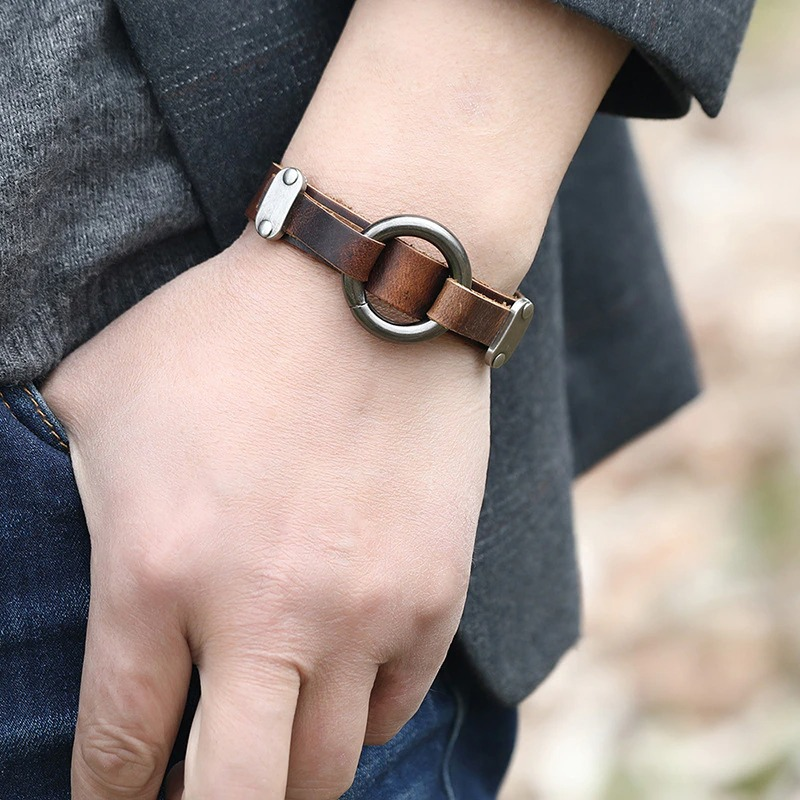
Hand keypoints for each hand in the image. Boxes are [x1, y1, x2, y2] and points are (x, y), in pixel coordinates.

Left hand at [42, 229, 489, 798]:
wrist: (372, 285)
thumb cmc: (227, 329)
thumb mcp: (103, 392)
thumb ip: (68, 491)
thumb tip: (73, 553)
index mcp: (157, 571)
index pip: (121, 747)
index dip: (111, 796)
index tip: (121, 797)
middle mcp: (263, 612)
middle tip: (197, 793)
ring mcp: (363, 610)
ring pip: (324, 770)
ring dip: (287, 766)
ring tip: (272, 727)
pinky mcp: (433, 592)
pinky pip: (393, 703)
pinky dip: (357, 707)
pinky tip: (340, 668)